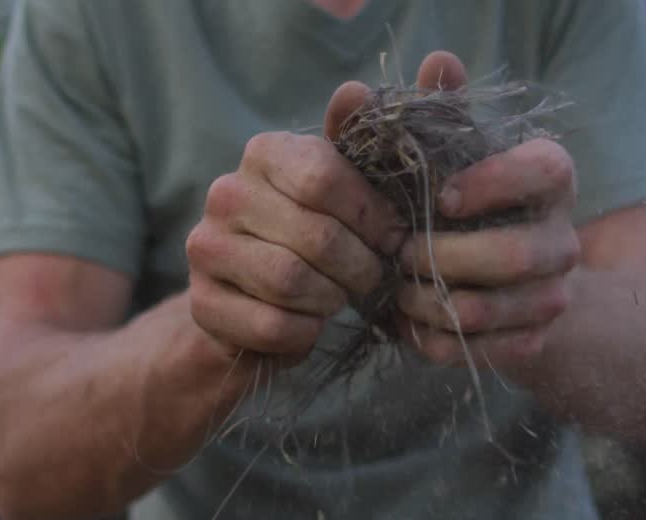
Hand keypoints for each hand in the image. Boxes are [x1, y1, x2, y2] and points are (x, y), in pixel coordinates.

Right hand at [185, 88, 404, 361]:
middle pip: (315, 236)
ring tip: (339, 297)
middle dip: (360, 267)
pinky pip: (273, 326)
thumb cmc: (323, 240)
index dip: (372, 217)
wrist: (256, 306)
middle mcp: (226, 192)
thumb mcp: (358, 189)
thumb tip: (443, 61)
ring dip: (332, 300)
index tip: (392, 237)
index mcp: (266, 152)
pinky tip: (307, 323)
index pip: (325, 177)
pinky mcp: (202, 305)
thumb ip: (398, 136)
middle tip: (371, 278)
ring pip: (291, 282)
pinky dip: (304, 333)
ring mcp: (205, 248)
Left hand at [394, 58, 580, 371]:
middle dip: (444, 257)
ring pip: (488, 309)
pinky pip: (476, 350)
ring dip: (428, 301)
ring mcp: (553, 296)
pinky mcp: (532, 342)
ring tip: (396, 289)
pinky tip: (408, 321)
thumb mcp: (451, 153)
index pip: (542, 171)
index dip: (491, 184)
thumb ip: (437, 109)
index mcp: (552, 178)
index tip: (440, 197)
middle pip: (514, 256)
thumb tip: (437, 62)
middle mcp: (564, 238)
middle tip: (399, 252)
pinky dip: (430, 339)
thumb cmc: (463, 201)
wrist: (503, 280)